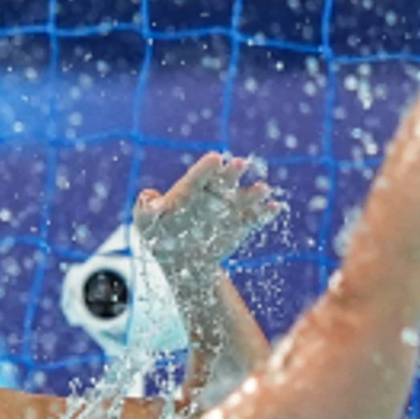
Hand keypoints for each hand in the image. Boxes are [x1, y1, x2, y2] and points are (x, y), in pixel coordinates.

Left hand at [132, 152, 280, 280]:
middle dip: (232, 172)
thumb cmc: (160, 234)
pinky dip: (265, 212)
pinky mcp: (241, 224)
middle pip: (224, 180)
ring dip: (253, 191)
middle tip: (240, 164)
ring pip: (243, 196)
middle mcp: (212, 193)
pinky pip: (255, 217)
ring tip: (263, 188)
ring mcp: (228, 208)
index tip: (215, 158)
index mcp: (189, 189)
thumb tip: (148, 200)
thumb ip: (144, 209)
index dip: (206, 168)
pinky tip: (274, 207)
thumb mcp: (146, 223)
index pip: (198, 176)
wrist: (182, 260)